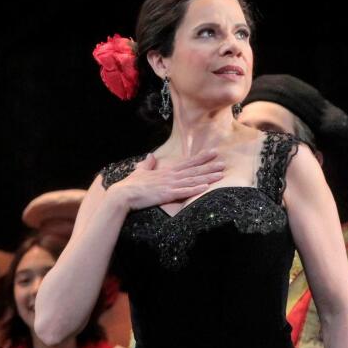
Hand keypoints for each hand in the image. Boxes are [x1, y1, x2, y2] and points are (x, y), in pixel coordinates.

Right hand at [109, 151, 224, 210]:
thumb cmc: (131, 185)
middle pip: (194, 170)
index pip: (188, 162)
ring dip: (207, 177)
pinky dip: (195, 189)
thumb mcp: (141, 171)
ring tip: (220, 174)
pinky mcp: (167, 194)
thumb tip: (150, 156)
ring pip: (192, 180)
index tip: (213, 153)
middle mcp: (171, 176)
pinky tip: (206, 187)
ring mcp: (170, 184)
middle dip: (210, 166)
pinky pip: (184, 191)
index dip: (202, 157)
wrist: (124, 194)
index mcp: (167, 171)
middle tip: (223, 163)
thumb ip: (148, 164)